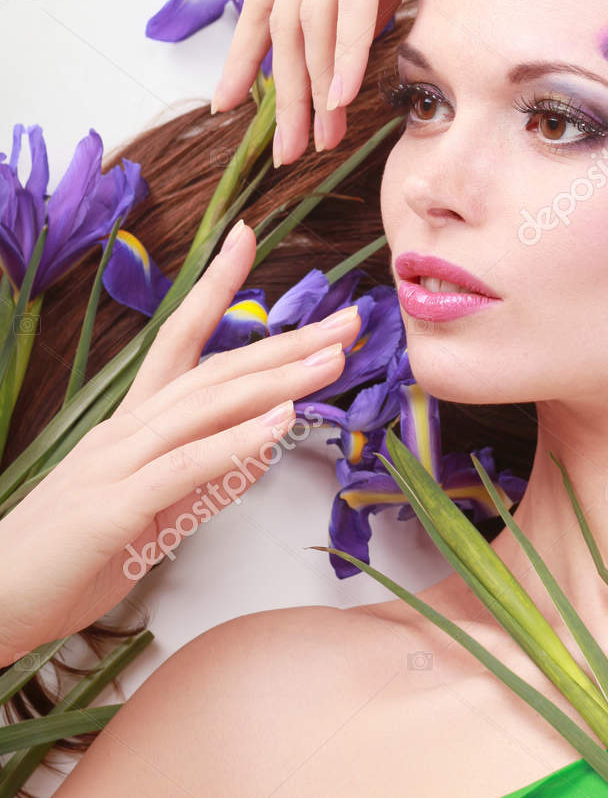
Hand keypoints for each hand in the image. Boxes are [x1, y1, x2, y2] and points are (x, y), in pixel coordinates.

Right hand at [0, 220, 360, 662]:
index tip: (249, 237)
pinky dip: (234, 442)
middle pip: (212, 371)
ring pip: (204, 408)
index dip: (214, 290)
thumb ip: (204, 483)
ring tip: (331, 359)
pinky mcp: (113, 509)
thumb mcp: (151, 518)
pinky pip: (184, 468)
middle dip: (284, 343)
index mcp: (130, 427)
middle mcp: (124, 431)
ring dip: (274, 381)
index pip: (177, 342)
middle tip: (348, 321)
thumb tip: (260, 452)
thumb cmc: (69, 560)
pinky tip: (279, 425)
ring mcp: (116, 465)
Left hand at [210, 0, 534, 166]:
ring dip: (313, 84)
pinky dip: (343, 48)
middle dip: (282, 93)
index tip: (232, 106)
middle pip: (284, 19)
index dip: (244, 54)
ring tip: (319, 138)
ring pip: (312, 13)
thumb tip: (363, 29)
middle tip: (286, 152)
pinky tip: (343, 93)